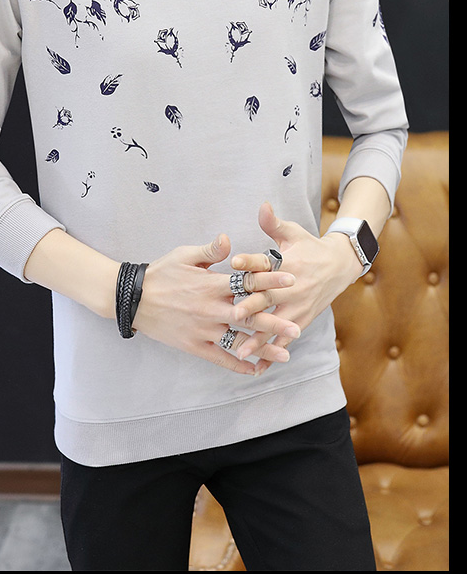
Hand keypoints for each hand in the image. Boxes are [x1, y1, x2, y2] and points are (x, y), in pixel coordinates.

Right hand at [132, 234, 300, 374]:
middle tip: (298, 326)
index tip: (292, 280)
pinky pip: (220, 357)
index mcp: (211, 284)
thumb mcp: (183, 255)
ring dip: (263, 348)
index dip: (271, 280)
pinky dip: (238, 364)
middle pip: (249, 315)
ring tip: (285, 354)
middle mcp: (211, 308)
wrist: (133, 298)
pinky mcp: (194, 345)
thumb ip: (209, 251)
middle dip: (275, 321)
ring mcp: (203, 329)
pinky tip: (255, 369)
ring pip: (239, 340)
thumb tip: (228, 239)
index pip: (247, 281)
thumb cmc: (160, 273)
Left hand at [229, 202, 363, 372]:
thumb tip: (262, 205)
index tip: (233, 261)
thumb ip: (273, 222)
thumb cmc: (308, 246)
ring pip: (274, 324)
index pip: (265, 262)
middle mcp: (290, 287)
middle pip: (267, 296)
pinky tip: (257, 368)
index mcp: (285, 263)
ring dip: (258, 338)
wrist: (340, 265)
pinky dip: (272, 353)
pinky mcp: (300, 320)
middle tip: (233, 314)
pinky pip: (285, 339)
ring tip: (241, 352)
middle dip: (251, 306)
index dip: (249, 261)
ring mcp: (296, 306)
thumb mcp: (292, 232)